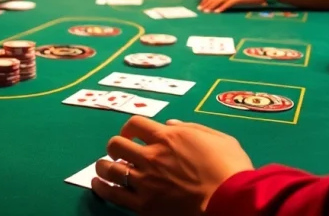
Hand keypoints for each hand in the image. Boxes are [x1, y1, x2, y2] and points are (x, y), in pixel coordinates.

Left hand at [92, 117, 252, 214]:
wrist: (230, 200)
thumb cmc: (230, 168)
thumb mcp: (218, 137)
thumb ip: (192, 128)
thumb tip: (170, 124)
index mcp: (169, 137)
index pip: (135, 124)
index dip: (129, 128)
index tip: (131, 134)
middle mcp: (152, 156)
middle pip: (117, 144)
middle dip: (115, 146)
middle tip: (120, 153)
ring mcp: (146, 181)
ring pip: (110, 168)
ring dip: (104, 166)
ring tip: (104, 168)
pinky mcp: (144, 205)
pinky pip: (114, 195)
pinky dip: (102, 188)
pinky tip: (98, 185)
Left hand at [198, 0, 263, 12]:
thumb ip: (228, 0)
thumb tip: (220, 6)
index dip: (206, 0)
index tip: (200, 6)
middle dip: (206, 3)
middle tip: (200, 9)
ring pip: (219, 0)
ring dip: (212, 6)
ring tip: (206, 12)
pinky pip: (228, 3)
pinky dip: (222, 7)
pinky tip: (217, 12)